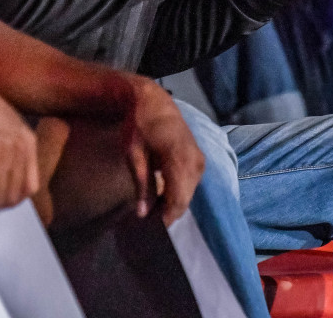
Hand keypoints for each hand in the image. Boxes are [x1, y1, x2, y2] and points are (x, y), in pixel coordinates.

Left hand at [121, 78, 202, 225]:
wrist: (153, 102)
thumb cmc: (139, 125)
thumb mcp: (133, 154)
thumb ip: (141, 185)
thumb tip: (143, 214)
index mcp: (179, 160)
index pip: (177, 202)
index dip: (165, 219)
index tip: (148, 230)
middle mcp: (195, 162)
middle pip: (184, 201)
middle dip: (167, 214)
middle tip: (146, 221)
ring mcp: (199, 161)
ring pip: (188, 195)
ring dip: (172, 204)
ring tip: (151, 209)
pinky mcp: (199, 160)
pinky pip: (189, 185)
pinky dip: (177, 193)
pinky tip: (161, 195)